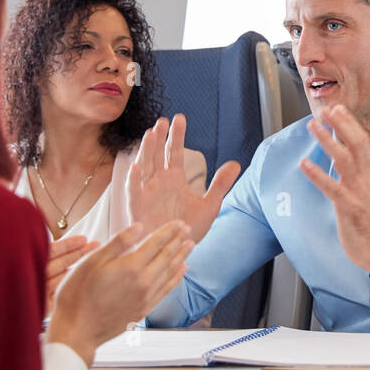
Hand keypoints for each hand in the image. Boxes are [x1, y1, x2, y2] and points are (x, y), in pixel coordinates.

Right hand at [46, 220, 192, 366]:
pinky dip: (177, 278)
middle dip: (178, 241)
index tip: (180, 222)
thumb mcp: (92, 262)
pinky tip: (182, 271)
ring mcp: (146, 297)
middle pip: (166, 256)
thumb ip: (119, 243)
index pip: (156, 243)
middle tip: (189, 229)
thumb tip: (140, 226)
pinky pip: (166, 290)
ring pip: (170, 272)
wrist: (78, 331)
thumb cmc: (78, 294)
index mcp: (131, 266)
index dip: (169, 231)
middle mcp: (144, 281)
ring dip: (181, 256)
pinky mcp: (144, 309)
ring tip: (190, 245)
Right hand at [128, 114, 240, 242]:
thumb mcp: (209, 205)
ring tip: (150, 134)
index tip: (179, 118)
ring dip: (146, 151)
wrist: (176, 251)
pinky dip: (133, 180)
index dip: (176, 136)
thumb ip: (220, 184)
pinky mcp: (137, 209)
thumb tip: (235, 163)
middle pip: (157, 155)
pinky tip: (135, 166)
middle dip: (159, 138)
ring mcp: (147, 194)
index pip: (174, 152)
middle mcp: (159, 183)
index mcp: (174, 179)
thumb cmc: (188, 229)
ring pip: (144, 168)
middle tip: (163, 121)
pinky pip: (134, 193)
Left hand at [299, 105, 369, 280]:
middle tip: (326, 110)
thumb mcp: (362, 188)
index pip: (362, 141)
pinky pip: (331, 187)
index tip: (337, 108)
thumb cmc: (366, 218)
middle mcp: (366, 178)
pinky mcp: (348, 207)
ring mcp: (358, 191)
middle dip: (342, 124)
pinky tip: (304, 164)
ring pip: (344, 159)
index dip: (349, 123)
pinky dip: (317, 174)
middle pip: (357, 144)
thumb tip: (340, 149)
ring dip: (328, 140)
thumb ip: (353, 169)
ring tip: (314, 127)